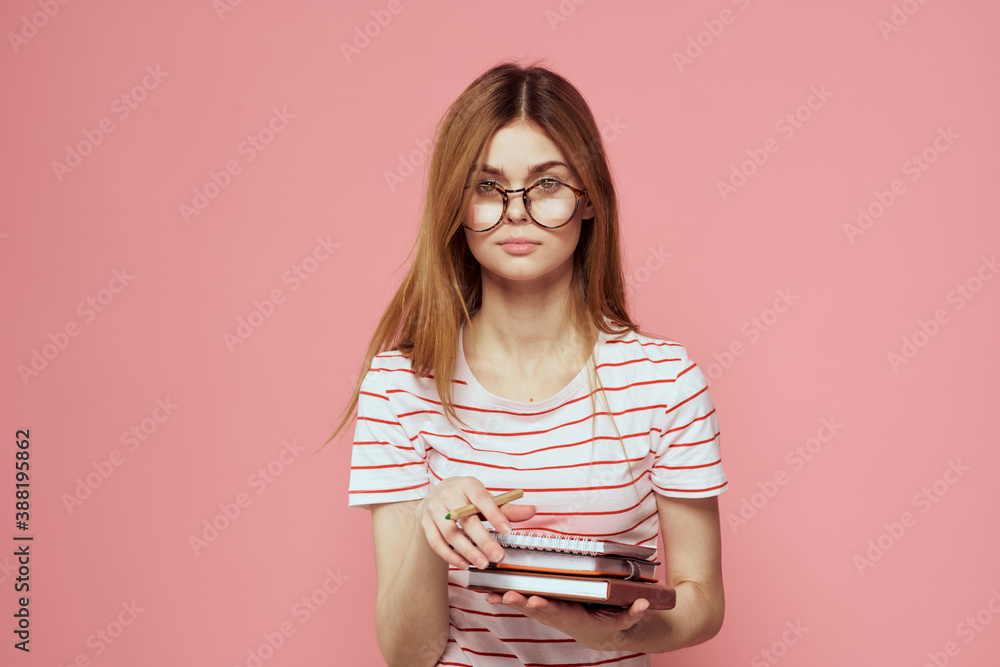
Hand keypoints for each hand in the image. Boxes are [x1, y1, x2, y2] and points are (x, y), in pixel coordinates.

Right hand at [414, 477, 535, 569]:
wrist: (435, 498)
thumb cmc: (466, 499)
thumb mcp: (486, 500)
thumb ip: (507, 509)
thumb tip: (533, 510)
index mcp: (467, 484)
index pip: (482, 499)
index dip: (495, 515)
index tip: (508, 532)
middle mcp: (448, 493)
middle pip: (466, 519)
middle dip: (483, 540)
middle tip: (499, 557)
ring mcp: (433, 508)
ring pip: (450, 533)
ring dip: (467, 551)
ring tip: (483, 564)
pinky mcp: (424, 522)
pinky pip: (436, 542)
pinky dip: (450, 555)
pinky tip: (465, 564)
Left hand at [486, 591, 649, 651]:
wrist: (605, 636)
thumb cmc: (615, 622)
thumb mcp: (627, 620)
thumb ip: (633, 613)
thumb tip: (643, 603)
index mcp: (580, 619)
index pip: (562, 612)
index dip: (548, 607)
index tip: (535, 600)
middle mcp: (563, 619)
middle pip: (541, 611)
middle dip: (523, 603)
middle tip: (507, 596)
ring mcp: (553, 615)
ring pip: (530, 609)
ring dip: (511, 603)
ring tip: (493, 595)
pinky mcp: (547, 610)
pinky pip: (526, 605)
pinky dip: (510, 602)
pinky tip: (492, 595)